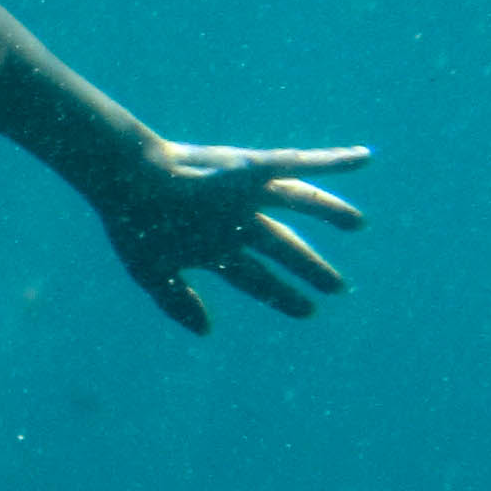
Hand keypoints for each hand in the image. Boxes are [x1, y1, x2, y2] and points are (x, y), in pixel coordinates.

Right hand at [94, 142, 369, 333]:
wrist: (127, 179)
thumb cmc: (133, 225)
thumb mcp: (150, 272)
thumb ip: (178, 303)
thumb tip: (207, 332)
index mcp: (212, 246)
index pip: (256, 277)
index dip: (281, 295)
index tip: (308, 312)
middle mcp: (234, 219)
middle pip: (281, 246)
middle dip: (308, 267)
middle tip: (338, 287)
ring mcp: (245, 193)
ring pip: (297, 201)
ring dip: (329, 211)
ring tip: (359, 224)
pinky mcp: (252, 168)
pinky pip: (299, 163)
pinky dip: (331, 161)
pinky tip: (363, 158)